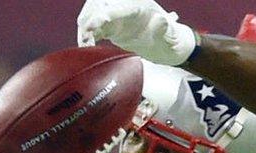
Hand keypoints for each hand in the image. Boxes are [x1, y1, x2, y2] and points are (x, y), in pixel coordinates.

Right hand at [77, 0, 196, 65]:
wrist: (165, 45)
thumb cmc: (169, 39)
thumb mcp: (171, 36)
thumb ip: (165, 28)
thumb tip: (162, 20)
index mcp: (139, 6)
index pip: (118, 7)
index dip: (105, 14)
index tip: (94, 24)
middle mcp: (124, 6)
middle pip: (100, 4)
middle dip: (90, 18)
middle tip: (86, 36)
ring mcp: (115, 15)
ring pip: (92, 13)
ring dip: (85, 27)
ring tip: (84, 43)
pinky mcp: (110, 26)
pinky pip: (93, 26)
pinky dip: (86, 34)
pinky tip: (85, 44)